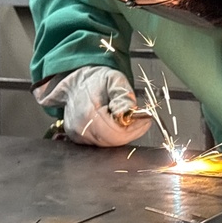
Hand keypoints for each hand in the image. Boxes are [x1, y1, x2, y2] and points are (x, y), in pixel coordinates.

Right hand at [33, 66, 150, 146]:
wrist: (75, 82)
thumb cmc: (95, 79)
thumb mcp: (114, 79)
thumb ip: (123, 95)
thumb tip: (129, 111)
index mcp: (89, 112)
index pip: (117, 132)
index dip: (135, 128)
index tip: (146, 120)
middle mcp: (81, 128)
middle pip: (113, 141)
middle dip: (131, 132)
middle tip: (140, 119)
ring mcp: (78, 135)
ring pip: (108, 143)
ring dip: (122, 134)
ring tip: (128, 118)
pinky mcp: (78, 138)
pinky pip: (101, 142)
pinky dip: (113, 135)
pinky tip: (117, 124)